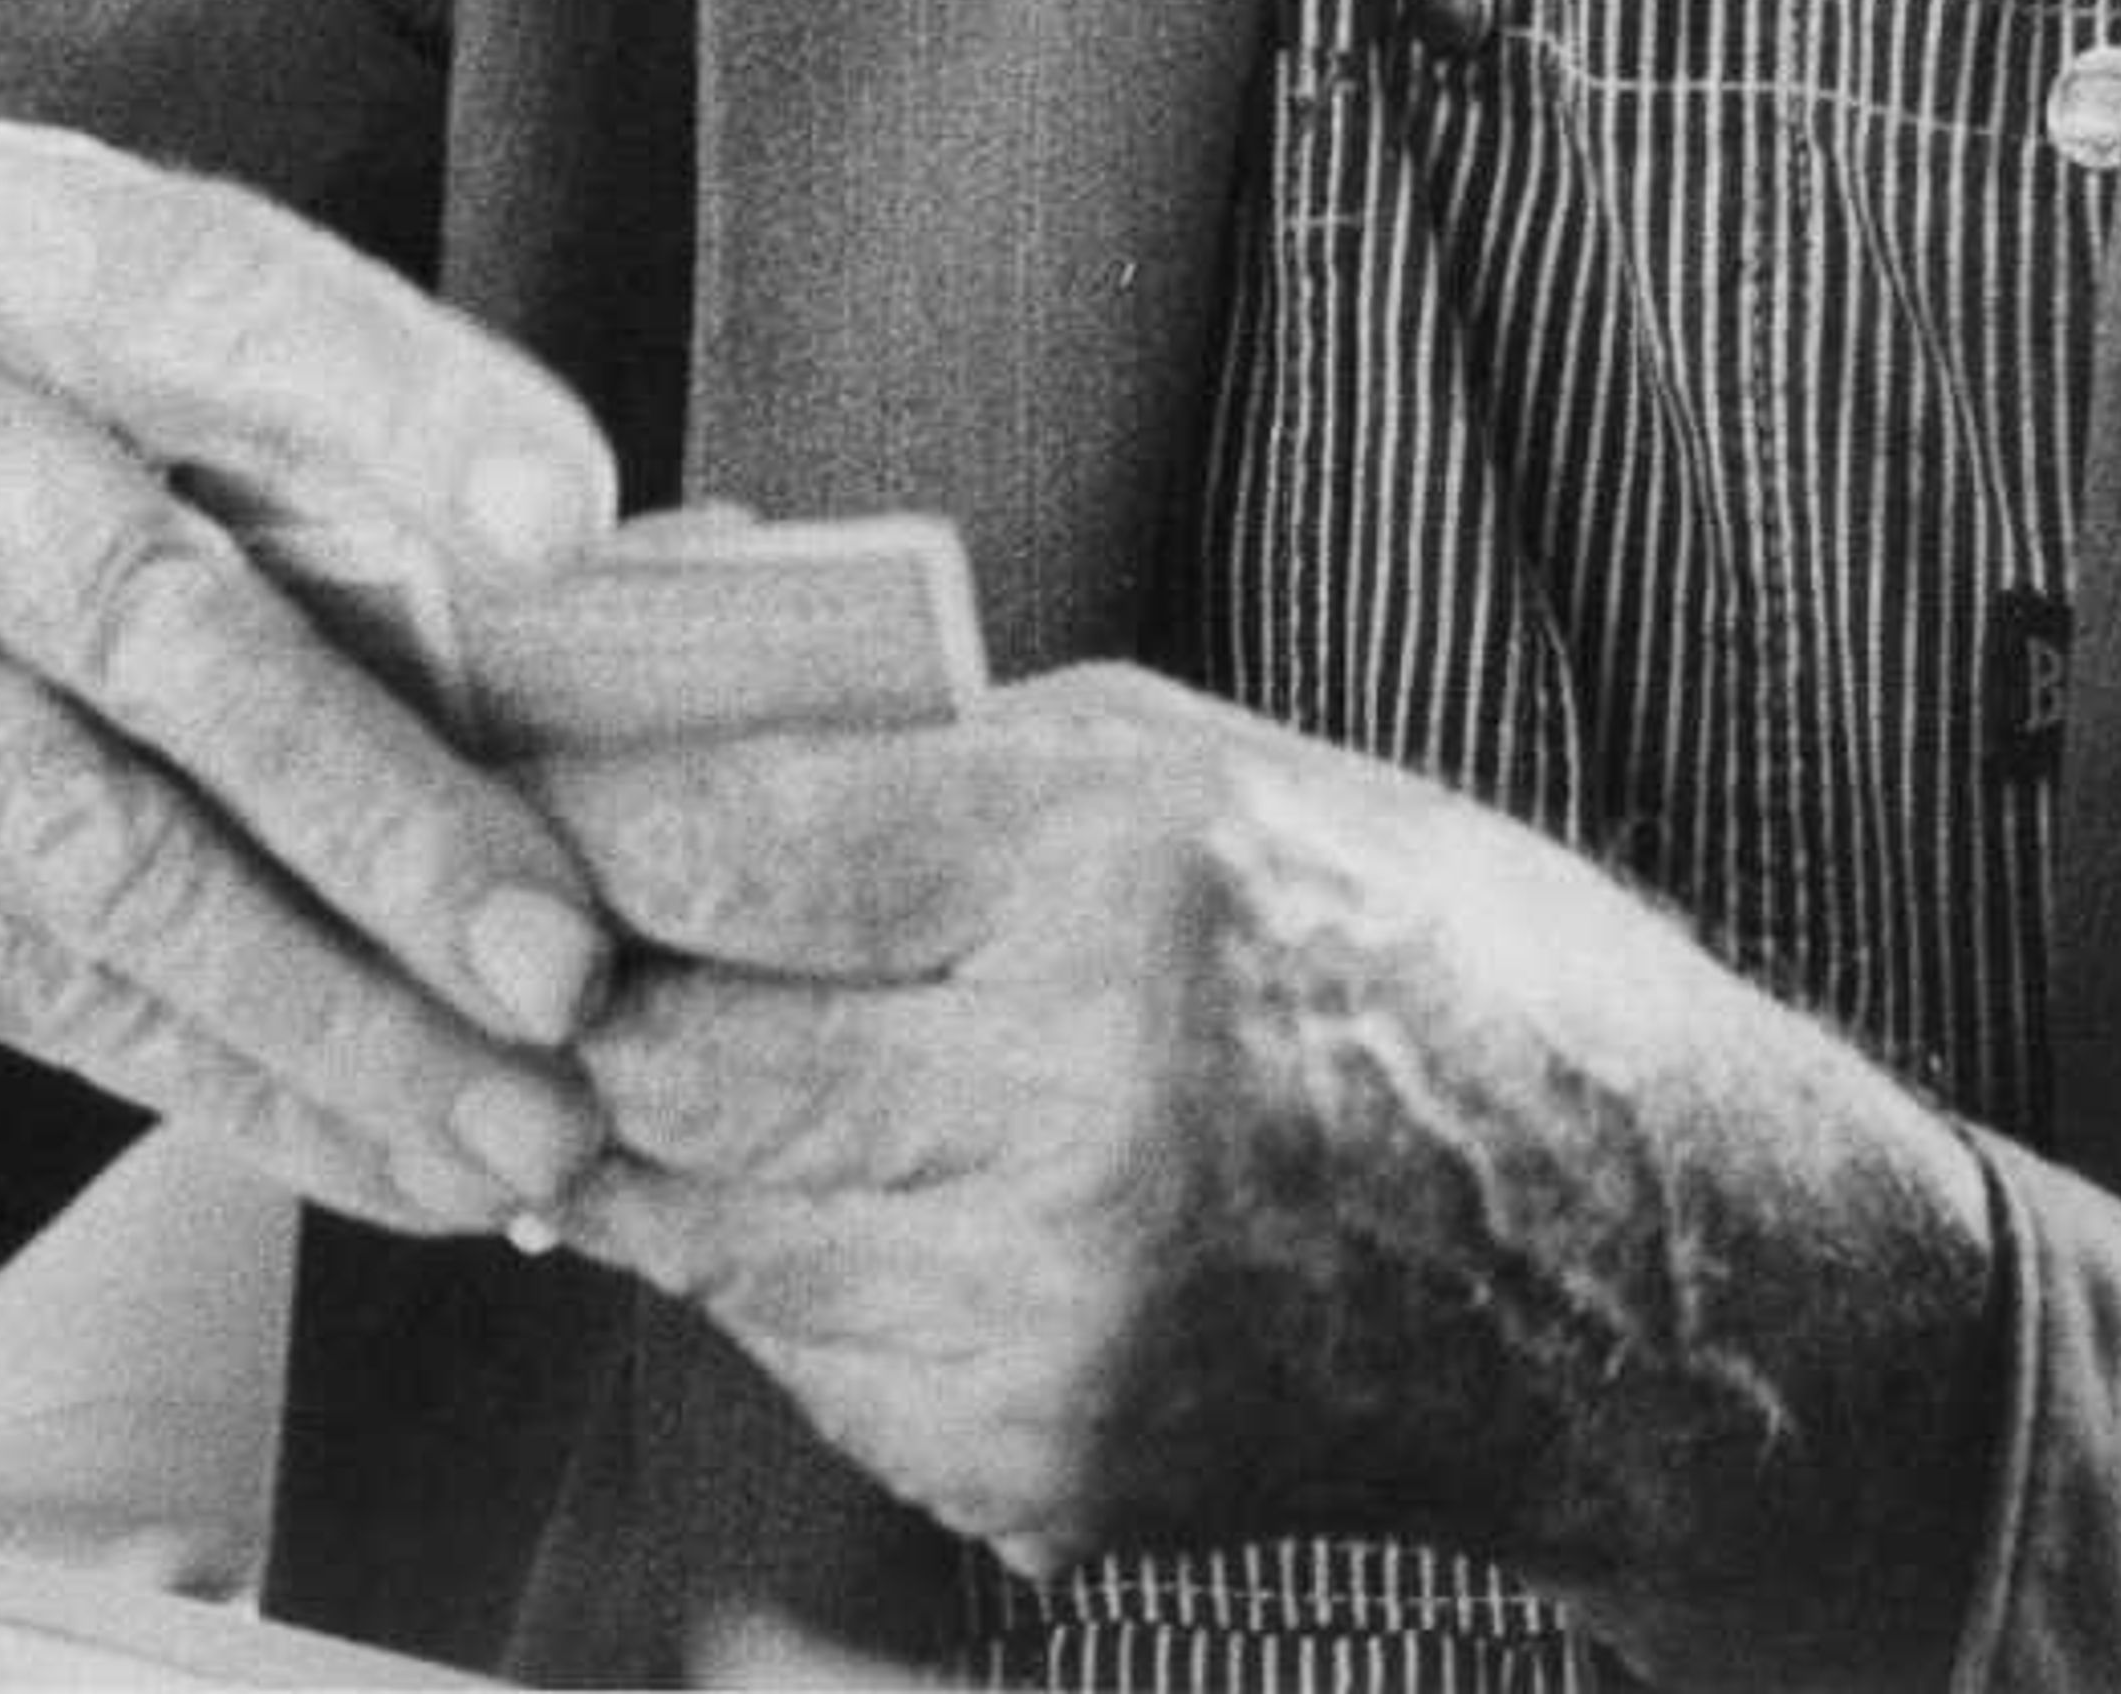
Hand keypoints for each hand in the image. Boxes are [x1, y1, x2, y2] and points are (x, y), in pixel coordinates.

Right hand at [0, 122, 627, 1241]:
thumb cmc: (75, 458)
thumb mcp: (185, 384)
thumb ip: (376, 471)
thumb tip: (684, 601)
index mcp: (23, 236)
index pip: (230, 305)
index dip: (405, 407)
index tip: (573, 527)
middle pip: (156, 622)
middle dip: (385, 815)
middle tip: (569, 964)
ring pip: (99, 855)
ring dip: (332, 1013)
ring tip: (520, 1122)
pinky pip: (41, 986)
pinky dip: (239, 1088)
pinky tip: (391, 1156)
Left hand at [537, 666, 1994, 1677]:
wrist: (1621, 1254)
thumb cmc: (1394, 946)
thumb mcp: (1175, 756)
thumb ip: (907, 735)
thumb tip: (643, 654)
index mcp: (1119, 874)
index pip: (732, 845)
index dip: (573, 813)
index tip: (499, 777)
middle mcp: (1077, 1100)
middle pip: (678, 1050)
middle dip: (566, 985)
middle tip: (502, 918)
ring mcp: (1051, 1313)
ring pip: (704, 1216)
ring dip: (644, 1124)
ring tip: (632, 1030)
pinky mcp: (1034, 1466)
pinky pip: (799, 1343)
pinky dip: (768, 1250)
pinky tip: (820, 1168)